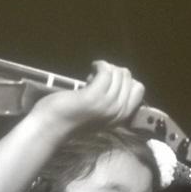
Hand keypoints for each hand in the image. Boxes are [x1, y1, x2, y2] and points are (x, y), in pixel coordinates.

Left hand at [28, 60, 144, 134]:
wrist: (51, 127)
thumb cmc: (71, 117)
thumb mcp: (99, 112)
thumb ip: (111, 101)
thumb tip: (119, 76)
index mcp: (122, 117)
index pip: (139, 89)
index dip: (125, 81)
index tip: (108, 85)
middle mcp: (118, 112)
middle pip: (129, 79)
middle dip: (114, 73)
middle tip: (97, 80)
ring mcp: (107, 104)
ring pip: (119, 73)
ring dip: (105, 69)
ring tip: (91, 77)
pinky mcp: (94, 96)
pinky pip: (106, 71)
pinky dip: (99, 65)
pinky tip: (91, 67)